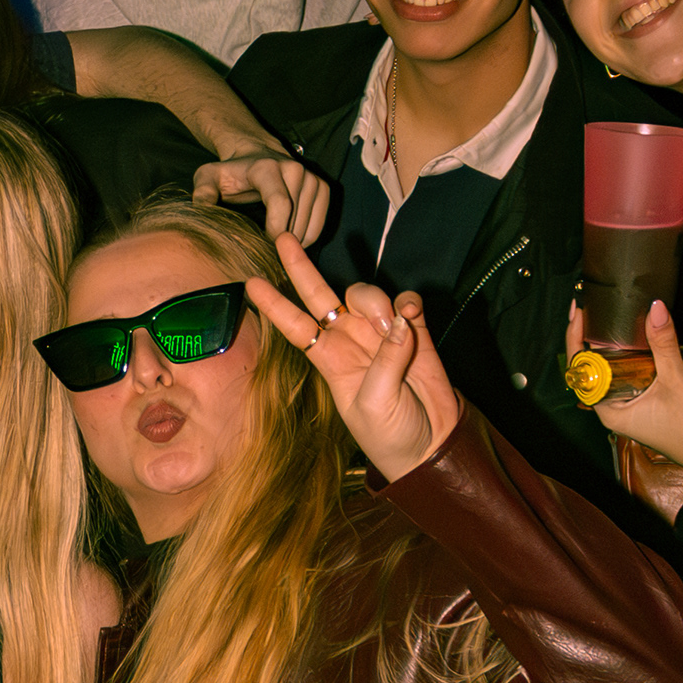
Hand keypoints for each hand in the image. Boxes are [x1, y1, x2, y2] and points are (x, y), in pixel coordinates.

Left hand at [193, 153, 330, 244]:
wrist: (254, 155)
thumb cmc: (230, 172)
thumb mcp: (208, 178)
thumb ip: (202, 193)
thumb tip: (202, 210)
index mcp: (267, 169)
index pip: (280, 204)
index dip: (275, 231)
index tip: (265, 248)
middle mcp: (294, 170)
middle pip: (294, 221)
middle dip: (279, 243)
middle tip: (264, 254)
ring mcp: (311, 178)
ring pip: (307, 226)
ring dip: (292, 244)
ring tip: (273, 247)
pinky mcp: (322, 187)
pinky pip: (318, 225)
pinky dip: (305, 239)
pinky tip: (288, 241)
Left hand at [249, 232, 461, 480]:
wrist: (431, 444)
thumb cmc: (390, 435)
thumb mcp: (374, 405)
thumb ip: (383, 363)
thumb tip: (400, 323)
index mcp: (329, 360)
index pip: (294, 326)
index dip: (274, 305)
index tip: (250, 283)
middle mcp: (349, 340)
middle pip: (319, 295)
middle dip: (300, 267)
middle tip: (284, 239)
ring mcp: (380, 332)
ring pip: (365, 294)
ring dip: (375, 302)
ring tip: (394, 327)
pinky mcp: (414, 330)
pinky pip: (405, 301)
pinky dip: (407, 303)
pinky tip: (411, 317)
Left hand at [563, 300, 682, 492]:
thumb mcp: (677, 382)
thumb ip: (664, 345)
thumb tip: (655, 309)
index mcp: (609, 410)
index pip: (581, 369)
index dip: (577, 339)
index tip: (580, 312)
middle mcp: (615, 408)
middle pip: (594, 366)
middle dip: (593, 338)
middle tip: (595, 307)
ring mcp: (631, 405)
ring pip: (614, 368)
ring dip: (614, 344)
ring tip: (610, 315)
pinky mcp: (647, 400)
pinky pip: (632, 372)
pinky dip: (633, 354)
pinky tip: (637, 337)